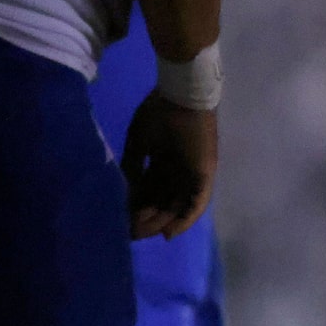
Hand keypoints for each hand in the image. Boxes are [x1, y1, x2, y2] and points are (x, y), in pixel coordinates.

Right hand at [123, 95, 217, 239]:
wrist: (181, 93)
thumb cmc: (158, 113)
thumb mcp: (139, 142)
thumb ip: (132, 166)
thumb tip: (125, 192)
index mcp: (163, 160)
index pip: (149, 190)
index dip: (135, 206)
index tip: (120, 220)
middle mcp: (178, 170)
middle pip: (162, 201)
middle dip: (145, 218)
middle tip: (129, 232)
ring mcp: (192, 173)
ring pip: (178, 205)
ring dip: (161, 221)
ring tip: (142, 233)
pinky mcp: (204, 174)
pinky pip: (197, 202)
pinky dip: (185, 219)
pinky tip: (168, 232)